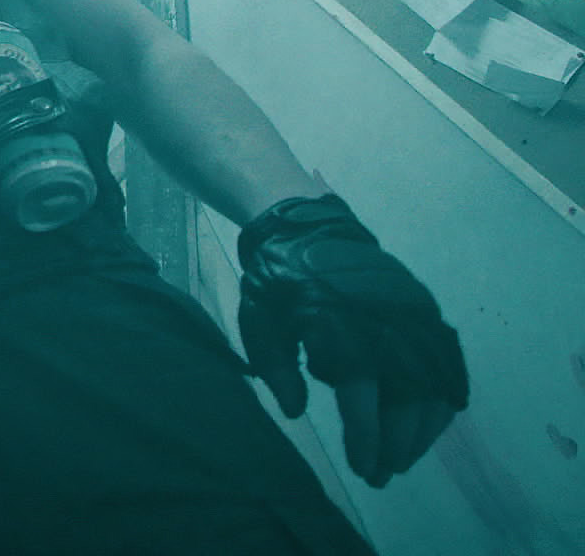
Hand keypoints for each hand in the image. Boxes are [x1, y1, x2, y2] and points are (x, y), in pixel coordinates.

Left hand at [237, 194, 467, 487]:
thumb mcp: (259, 323)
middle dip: (396, 444)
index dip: (366, 435)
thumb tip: (295, 412)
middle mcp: (383, 322)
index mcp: (338, 325)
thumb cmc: (277, 283)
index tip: (363, 467)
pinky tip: (430, 427)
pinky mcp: (425, 312)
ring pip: (432, 386)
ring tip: (402, 460)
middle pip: (405, 397)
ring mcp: (411, 316)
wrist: (308, 230)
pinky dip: (442, 400)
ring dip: (421, 431)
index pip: (361, 392)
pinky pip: (446, 365)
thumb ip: (274, 369)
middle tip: (381, 476)